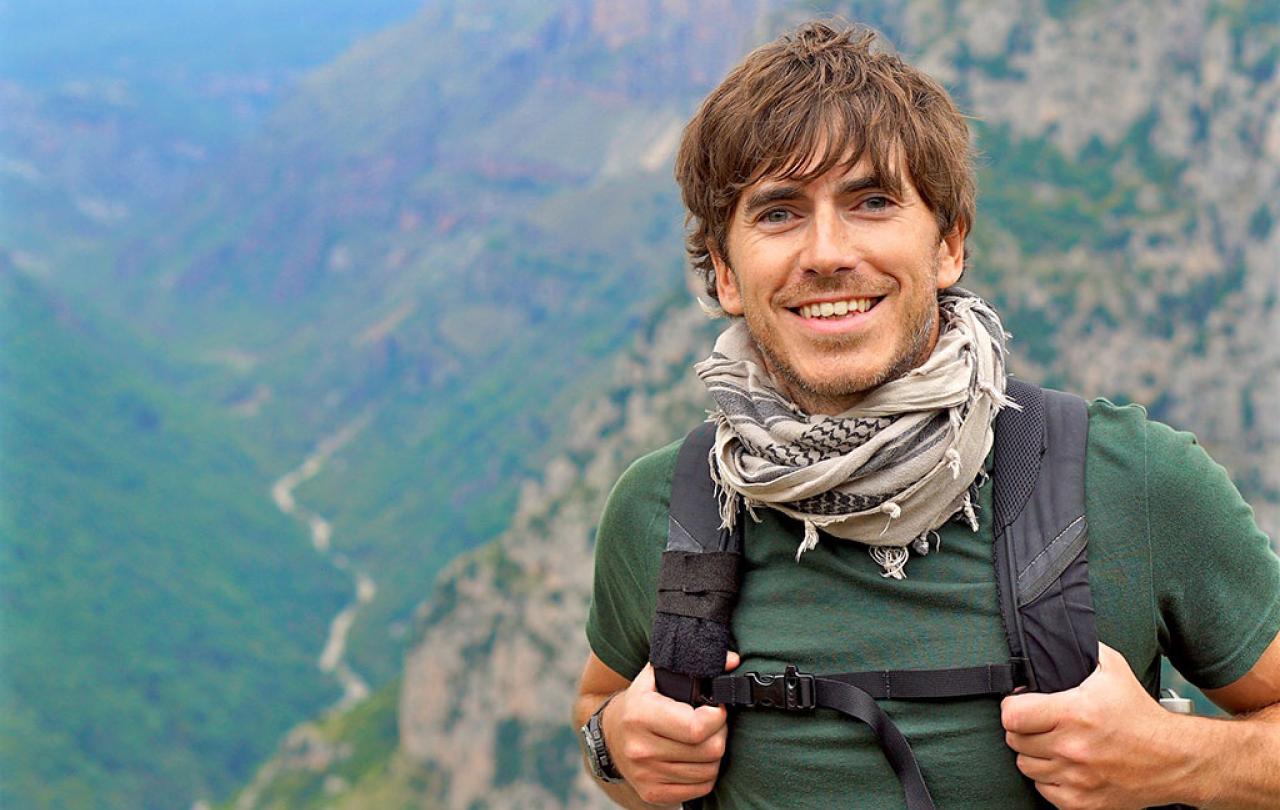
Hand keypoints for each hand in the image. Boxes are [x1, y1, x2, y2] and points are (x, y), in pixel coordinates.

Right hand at [603, 652, 740, 805]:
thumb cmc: (640, 703)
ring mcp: (646, 774)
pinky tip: (696, 759)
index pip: (696, 727)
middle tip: (713, 724)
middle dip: (720, 733)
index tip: (716, 708)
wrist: (609, 736)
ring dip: (714, 755)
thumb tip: (732, 660)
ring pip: (708, 771)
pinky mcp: (652, 793)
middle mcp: (641, 748)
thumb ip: (691, 664)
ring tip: (705, 740)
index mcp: (641, 715)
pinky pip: (699, 789)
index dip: (717, 716)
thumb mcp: (655, 676)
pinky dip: (705, 774)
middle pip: (709, 750)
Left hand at [1001, 643, 1178, 809]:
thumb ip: (1082, 649)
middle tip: (1039, 724)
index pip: (1012, 715)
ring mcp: (1076, 778)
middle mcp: (1071, 748)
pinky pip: (1044, 790)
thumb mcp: (1112, 669)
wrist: (1175, 759)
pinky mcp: (1083, 803)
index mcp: (1074, 713)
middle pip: (1015, 740)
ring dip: (1034, 754)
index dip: (1011, 707)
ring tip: (1053, 744)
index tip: (1021, 704)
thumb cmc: (1141, 714)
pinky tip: (1064, 766)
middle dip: (1023, 729)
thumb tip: (1055, 637)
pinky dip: (1049, 779)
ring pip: (1026, 766)